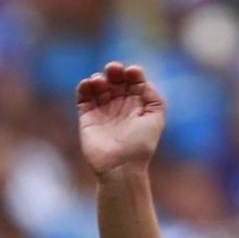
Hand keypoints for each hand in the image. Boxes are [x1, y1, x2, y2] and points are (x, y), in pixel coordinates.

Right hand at [77, 62, 165, 177]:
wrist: (120, 167)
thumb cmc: (140, 146)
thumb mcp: (155, 120)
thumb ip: (154, 98)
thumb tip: (143, 82)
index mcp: (137, 106)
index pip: (134, 82)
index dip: (133, 73)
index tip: (133, 73)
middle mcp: (120, 106)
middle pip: (116, 80)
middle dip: (115, 71)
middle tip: (114, 70)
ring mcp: (103, 111)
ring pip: (99, 85)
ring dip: (99, 78)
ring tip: (101, 82)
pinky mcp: (87, 117)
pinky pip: (83, 96)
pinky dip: (84, 86)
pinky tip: (90, 84)